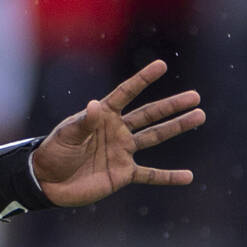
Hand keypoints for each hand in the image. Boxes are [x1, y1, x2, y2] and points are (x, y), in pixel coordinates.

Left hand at [32, 59, 204, 207]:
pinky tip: (188, 176)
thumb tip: (96, 105)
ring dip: (176, 128)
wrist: (48, 181)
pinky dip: (168, 177)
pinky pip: (151, 175)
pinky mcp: (123, 174)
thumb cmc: (54, 151)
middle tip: (195, 97)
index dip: (143, 79)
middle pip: (149, 115)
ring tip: (199, 117)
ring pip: (155, 138)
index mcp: (103, 115)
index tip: (161, 65)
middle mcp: (116, 131)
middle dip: (172, 106)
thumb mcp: (66, 134)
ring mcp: (122, 152)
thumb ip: (84, 122)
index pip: (126, 93)